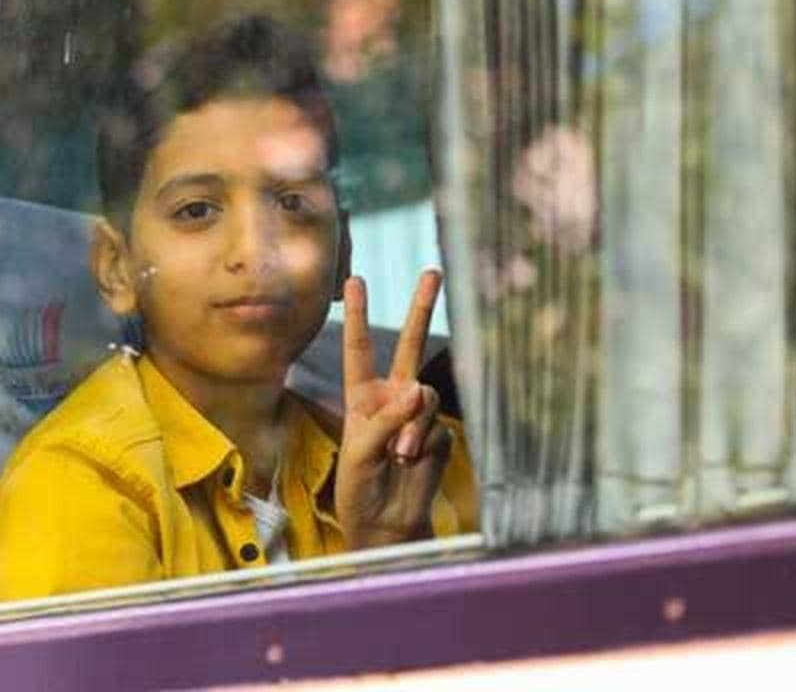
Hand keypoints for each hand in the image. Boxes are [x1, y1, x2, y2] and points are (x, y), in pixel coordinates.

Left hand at [335, 270, 450, 548]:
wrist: (386, 521)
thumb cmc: (359, 486)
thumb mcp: (359, 450)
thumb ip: (387, 417)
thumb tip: (419, 389)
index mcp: (361, 396)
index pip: (359, 348)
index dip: (359, 315)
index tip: (355, 280)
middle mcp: (392, 397)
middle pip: (408, 345)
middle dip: (421, 309)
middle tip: (433, 272)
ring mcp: (418, 414)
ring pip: (424, 395)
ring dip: (412, 425)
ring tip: (399, 455)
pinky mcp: (439, 434)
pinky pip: (436, 424)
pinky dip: (423, 442)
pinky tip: (412, 462)